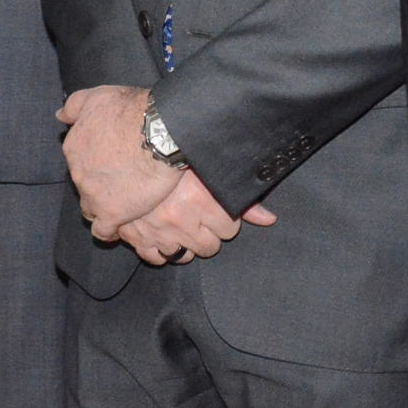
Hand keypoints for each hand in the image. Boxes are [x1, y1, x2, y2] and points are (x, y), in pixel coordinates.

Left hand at [58, 86, 183, 242]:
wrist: (160, 132)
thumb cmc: (133, 110)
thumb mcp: (97, 96)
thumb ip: (74, 106)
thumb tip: (59, 116)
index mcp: (74, 147)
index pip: (78, 161)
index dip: (94, 162)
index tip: (110, 161)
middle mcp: (78, 173)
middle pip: (84, 185)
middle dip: (99, 184)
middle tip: (121, 180)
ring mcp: (93, 196)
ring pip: (90, 208)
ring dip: (102, 206)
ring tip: (122, 203)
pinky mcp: (112, 213)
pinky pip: (103, 230)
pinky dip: (108, 230)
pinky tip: (118, 225)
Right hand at [118, 170, 276, 264]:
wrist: (139, 149)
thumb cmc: (177, 156)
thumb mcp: (211, 170)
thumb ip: (244, 200)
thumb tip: (270, 220)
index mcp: (201, 198)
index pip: (230, 229)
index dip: (226, 218)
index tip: (218, 207)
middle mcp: (180, 218)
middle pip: (209, 246)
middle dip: (208, 233)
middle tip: (199, 214)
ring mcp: (157, 231)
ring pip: (184, 256)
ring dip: (186, 243)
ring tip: (183, 223)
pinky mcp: (137, 238)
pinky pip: (156, 259)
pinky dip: (162, 250)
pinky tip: (165, 235)